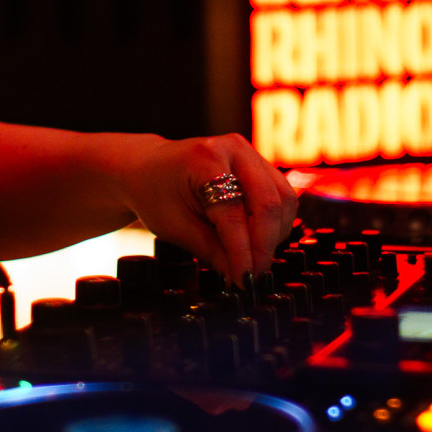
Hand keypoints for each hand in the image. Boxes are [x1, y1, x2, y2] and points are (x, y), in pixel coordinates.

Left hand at [117, 134, 295, 284]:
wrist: (148, 167)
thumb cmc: (155, 193)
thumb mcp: (175, 227)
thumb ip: (211, 251)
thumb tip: (239, 278)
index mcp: (205, 159)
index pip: (234, 213)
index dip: (242, 252)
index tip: (244, 282)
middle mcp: (233, 149)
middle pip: (268, 203)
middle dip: (265, 246)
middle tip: (253, 276)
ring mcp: (250, 153)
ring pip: (284, 199)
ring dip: (275, 235)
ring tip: (254, 259)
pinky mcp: (259, 164)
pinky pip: (282, 196)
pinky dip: (276, 223)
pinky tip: (258, 240)